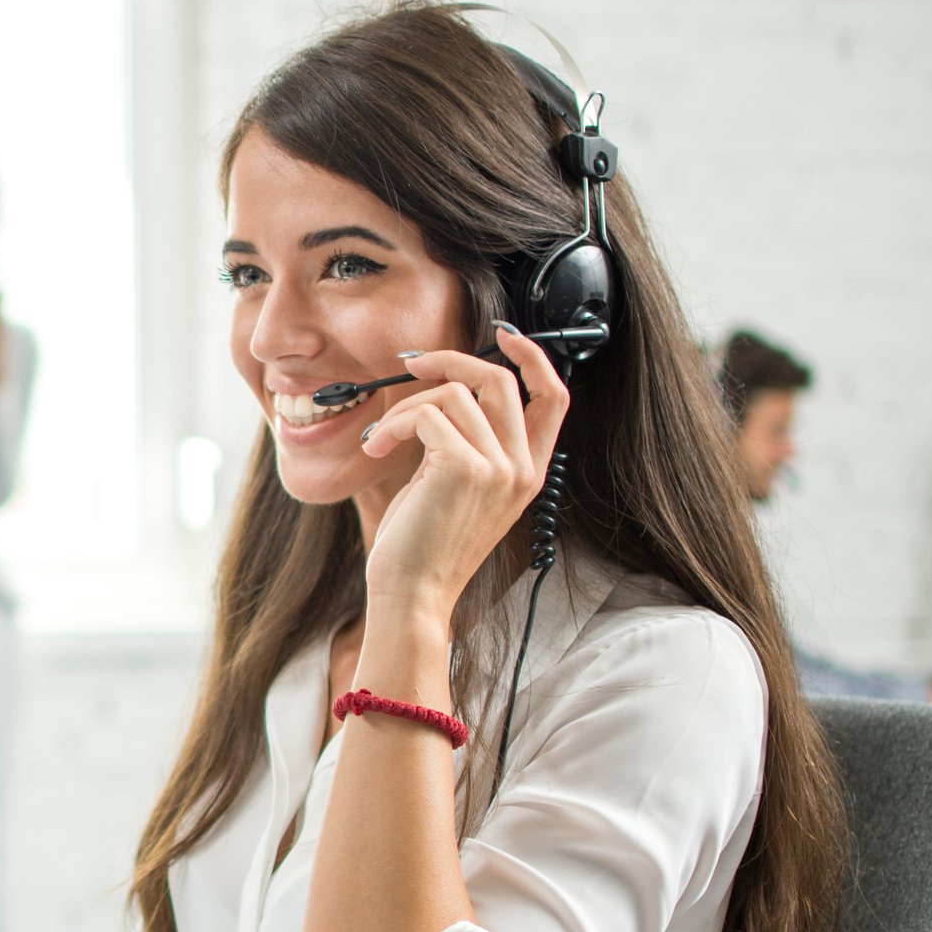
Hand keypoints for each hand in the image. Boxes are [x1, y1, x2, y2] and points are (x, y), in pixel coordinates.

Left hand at [355, 324, 571, 618]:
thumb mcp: (460, 489)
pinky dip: (392, 425)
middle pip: (500, 380)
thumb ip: (470, 444)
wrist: (413, 595)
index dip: (534, 358)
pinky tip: (376, 449)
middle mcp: (522, 468)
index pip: (555, 398)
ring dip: (403, 409)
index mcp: (529, 472)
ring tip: (380, 439)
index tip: (505, 336)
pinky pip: (425, 415)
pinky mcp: (463, 467)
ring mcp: (498, 467)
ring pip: (452, 394)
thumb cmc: (425, 547)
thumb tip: (446, 391)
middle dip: (449, 360)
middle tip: (410, 364)